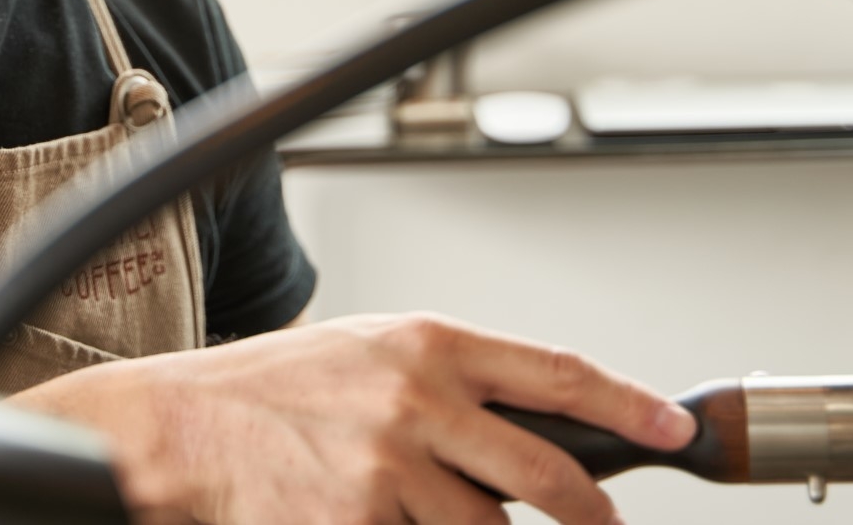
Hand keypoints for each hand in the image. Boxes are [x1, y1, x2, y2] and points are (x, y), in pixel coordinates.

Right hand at [12, 313, 695, 524]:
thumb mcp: (369, 354)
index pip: (558, 371)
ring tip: (429, 514)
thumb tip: (529, 424)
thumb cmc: (271, 392)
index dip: (628, 406)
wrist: (179, 430)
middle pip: (549, 475)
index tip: (673, 430)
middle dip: (591, 518)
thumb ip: (449, 383)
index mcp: (429, 344)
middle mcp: (419, 400)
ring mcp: (391, 470)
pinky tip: (376, 518)